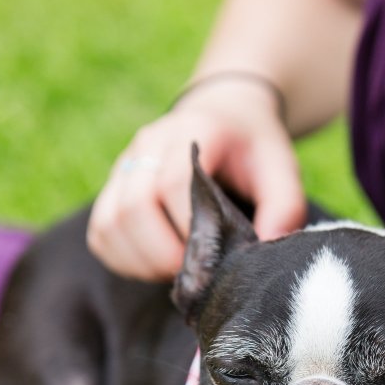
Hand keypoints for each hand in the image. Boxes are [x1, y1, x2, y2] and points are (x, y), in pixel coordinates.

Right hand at [87, 79, 305, 278]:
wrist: (224, 114)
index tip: (212, 254)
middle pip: (133, 207)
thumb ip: (284, 206)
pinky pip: (100, 234)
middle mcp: (148, 145)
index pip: (172, 182)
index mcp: (193, 131)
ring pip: (110, 224)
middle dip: (163, 253)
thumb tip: (268, 247)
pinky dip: (124, 260)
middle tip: (195, 270)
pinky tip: (155, 265)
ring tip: (176, 270)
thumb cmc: (254, 148)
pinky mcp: (111, 190)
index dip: (188, 226)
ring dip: (142, 261)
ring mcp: (124, 166)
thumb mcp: (283, 167)